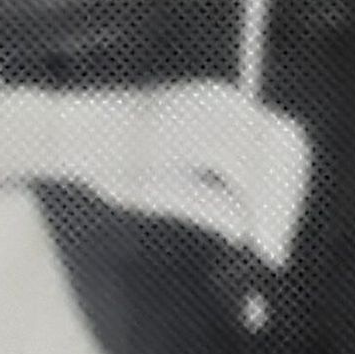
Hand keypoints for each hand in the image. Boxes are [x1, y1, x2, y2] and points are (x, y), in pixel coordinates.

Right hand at [88, 81, 312, 267]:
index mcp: (219, 104)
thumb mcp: (169, 188)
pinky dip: (260, 212)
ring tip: (271, 253)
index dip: (287, 186)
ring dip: (277, 212)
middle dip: (287, 202)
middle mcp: (224, 101)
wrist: (67, 138)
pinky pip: (248, 177)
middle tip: (276, 252)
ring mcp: (215, 113)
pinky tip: (258, 243)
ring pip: (270, 165)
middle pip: (286, 147)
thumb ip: (209, 205)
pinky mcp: (202, 133)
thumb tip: (242, 232)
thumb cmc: (109, 161)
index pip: (278, 138)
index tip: (277, 231)